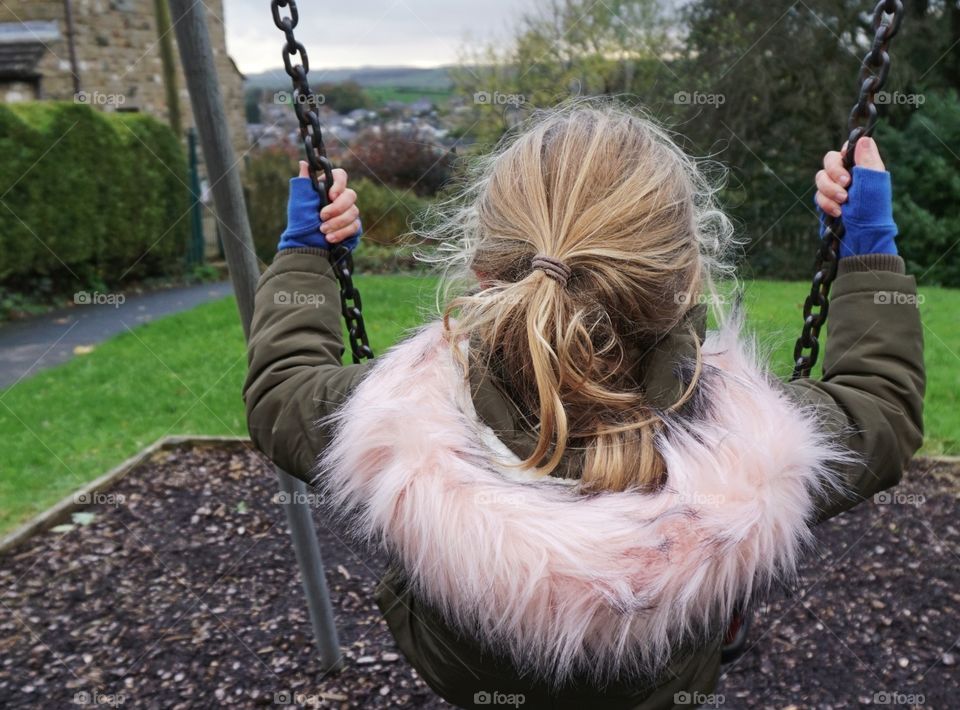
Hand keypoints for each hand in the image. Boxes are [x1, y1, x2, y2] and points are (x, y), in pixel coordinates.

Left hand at [277, 162, 361, 251]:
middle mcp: (340, 198)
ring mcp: (348, 213)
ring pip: (353, 212)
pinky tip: (329, 238)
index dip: (339, 184)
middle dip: (337, 207)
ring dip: (337, 222)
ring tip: (322, 230)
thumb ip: (303, 182)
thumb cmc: (300, 220)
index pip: (340, 176)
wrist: (304, 243)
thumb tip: (304, 163)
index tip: (330, 195)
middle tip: (322, 216)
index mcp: (328, 187)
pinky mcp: (353, 227)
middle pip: (351, 195)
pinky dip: (341, 233)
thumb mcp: (299, 200)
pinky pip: (354, 227)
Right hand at [814, 137, 897, 257]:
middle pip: (829, 160)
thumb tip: (863, 138)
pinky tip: (837, 212)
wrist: (860, 238)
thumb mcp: (872, 182)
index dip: (844, 153)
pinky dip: (826, 203)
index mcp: (863, 167)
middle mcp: (849, 175)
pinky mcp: (826, 202)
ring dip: (829, 190)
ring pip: (820, 178)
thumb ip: (867, 160)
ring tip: (843, 202)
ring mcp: (836, 189)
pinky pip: (817, 195)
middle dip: (834, 172)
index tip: (848, 162)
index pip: (848, 149)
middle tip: (845, 184)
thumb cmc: (871, 211)